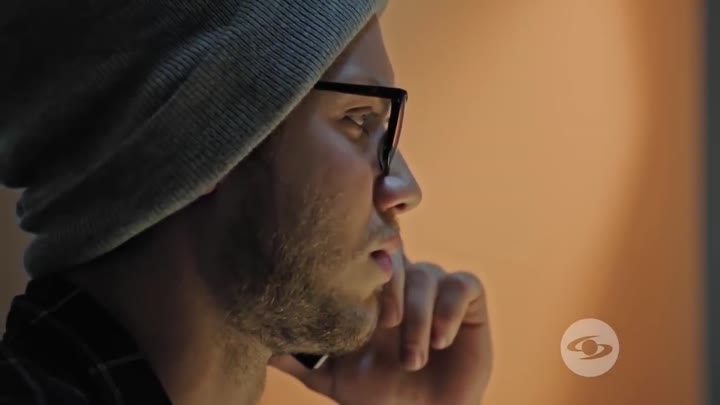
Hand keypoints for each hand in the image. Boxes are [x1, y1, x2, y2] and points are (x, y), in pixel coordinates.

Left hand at [270, 258, 491, 404]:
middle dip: (391, 288)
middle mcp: (403, 283)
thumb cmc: (378, 397)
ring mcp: (436, 288)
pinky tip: (439, 341)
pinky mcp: (468, 300)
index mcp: (373, 293)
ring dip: (418, 317)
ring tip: (412, 360)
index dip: (364, 249)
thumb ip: (300, 359)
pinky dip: (449, 311)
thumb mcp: (333, 378)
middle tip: (385, 326)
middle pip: (396, 256)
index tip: (357, 271)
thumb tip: (258, 346)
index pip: (367, 255)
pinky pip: (462, 285)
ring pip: (427, 275)